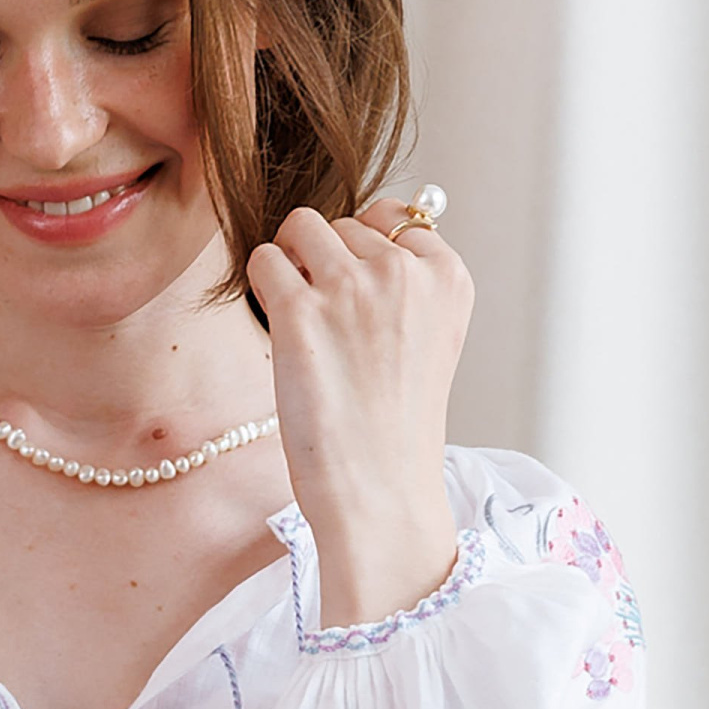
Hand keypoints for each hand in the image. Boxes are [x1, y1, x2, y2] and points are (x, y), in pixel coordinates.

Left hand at [246, 193, 474, 628]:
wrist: (379, 493)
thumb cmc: (395, 426)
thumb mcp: (429, 339)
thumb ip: (409, 281)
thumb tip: (366, 224)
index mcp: (448, 276)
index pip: (395, 215)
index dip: (364, 254)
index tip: (363, 308)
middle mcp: (404, 271)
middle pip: (343, 222)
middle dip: (326, 263)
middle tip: (331, 329)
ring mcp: (352, 288)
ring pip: (299, 227)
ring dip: (290, 265)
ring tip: (302, 324)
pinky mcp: (300, 312)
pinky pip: (263, 259)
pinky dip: (261, 287)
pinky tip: (279, 331)